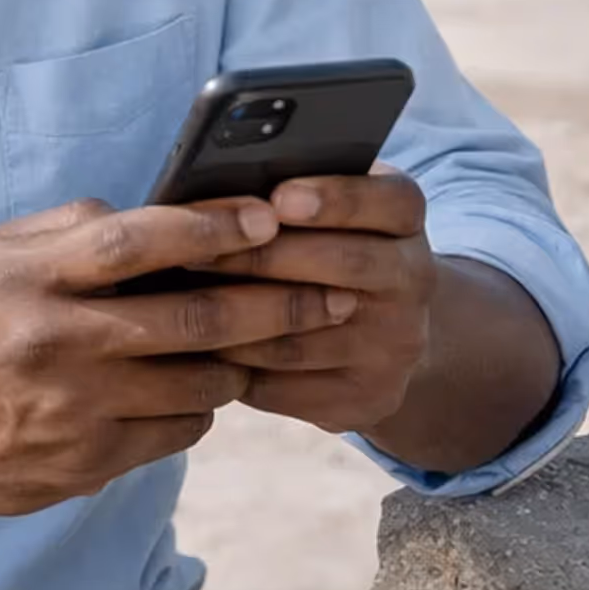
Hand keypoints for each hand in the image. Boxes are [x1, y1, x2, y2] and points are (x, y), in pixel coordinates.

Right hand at [0, 197, 359, 516]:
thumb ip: (70, 227)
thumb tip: (159, 210)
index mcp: (31, 277)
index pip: (140, 240)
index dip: (213, 227)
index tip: (268, 220)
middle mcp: (55, 340)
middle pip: (195, 317)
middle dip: (277, 302)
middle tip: (328, 293)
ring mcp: (76, 407)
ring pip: (202, 382)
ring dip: (244, 361)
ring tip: (264, 344)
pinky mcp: (89, 461)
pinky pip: (180, 431)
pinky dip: (203, 408)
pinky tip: (200, 391)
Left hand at [201, 173, 436, 433]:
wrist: (373, 330)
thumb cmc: (314, 247)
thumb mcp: (317, 209)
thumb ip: (278, 193)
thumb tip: (204, 192)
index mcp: (403, 219)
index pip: (389, 200)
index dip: (338, 198)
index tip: (280, 198)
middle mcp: (414, 279)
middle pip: (345, 264)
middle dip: (262, 257)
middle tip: (192, 252)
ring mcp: (397, 345)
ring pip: (304, 335)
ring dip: (233, 321)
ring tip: (173, 305)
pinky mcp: (369, 397)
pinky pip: (287, 385)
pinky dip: (234, 370)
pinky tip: (192, 354)